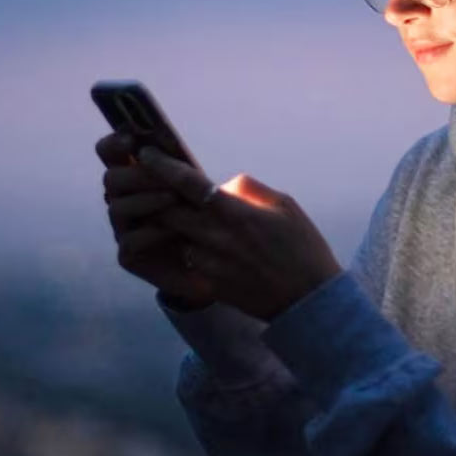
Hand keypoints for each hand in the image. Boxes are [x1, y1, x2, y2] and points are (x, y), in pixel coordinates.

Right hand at [96, 131, 217, 308]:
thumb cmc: (203, 214)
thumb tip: (165, 139)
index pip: (108, 152)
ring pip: (117, 208)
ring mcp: (122, 228)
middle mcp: (121, 199)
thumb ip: (179, 164)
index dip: (113, 143)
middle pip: (111, 179)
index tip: (131, 139)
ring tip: (176, 199)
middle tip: (167, 177)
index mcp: (132, 175)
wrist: (213, 260)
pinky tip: (175, 232)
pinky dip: (152, 233)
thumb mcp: (196, 183)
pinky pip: (130, 241)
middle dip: (140, 175)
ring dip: (148, 200)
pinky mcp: (128, 256)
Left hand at [135, 146, 342, 322]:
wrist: (309, 301)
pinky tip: (199, 246)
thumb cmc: (303, 247)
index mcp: (236, 213)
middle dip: (154, 196)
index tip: (146, 154)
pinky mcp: (209, 285)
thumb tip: (223, 184)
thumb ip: (249, 188)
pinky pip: (186, 261)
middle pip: (166, 211)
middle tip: (150, 185)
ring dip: (170, 226)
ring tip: (176, 216)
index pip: (188, 184)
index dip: (163, 166)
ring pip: (172, 237)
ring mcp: (210, 264)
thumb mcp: (285, 206)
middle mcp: (217, 237)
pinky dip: (187, 250)